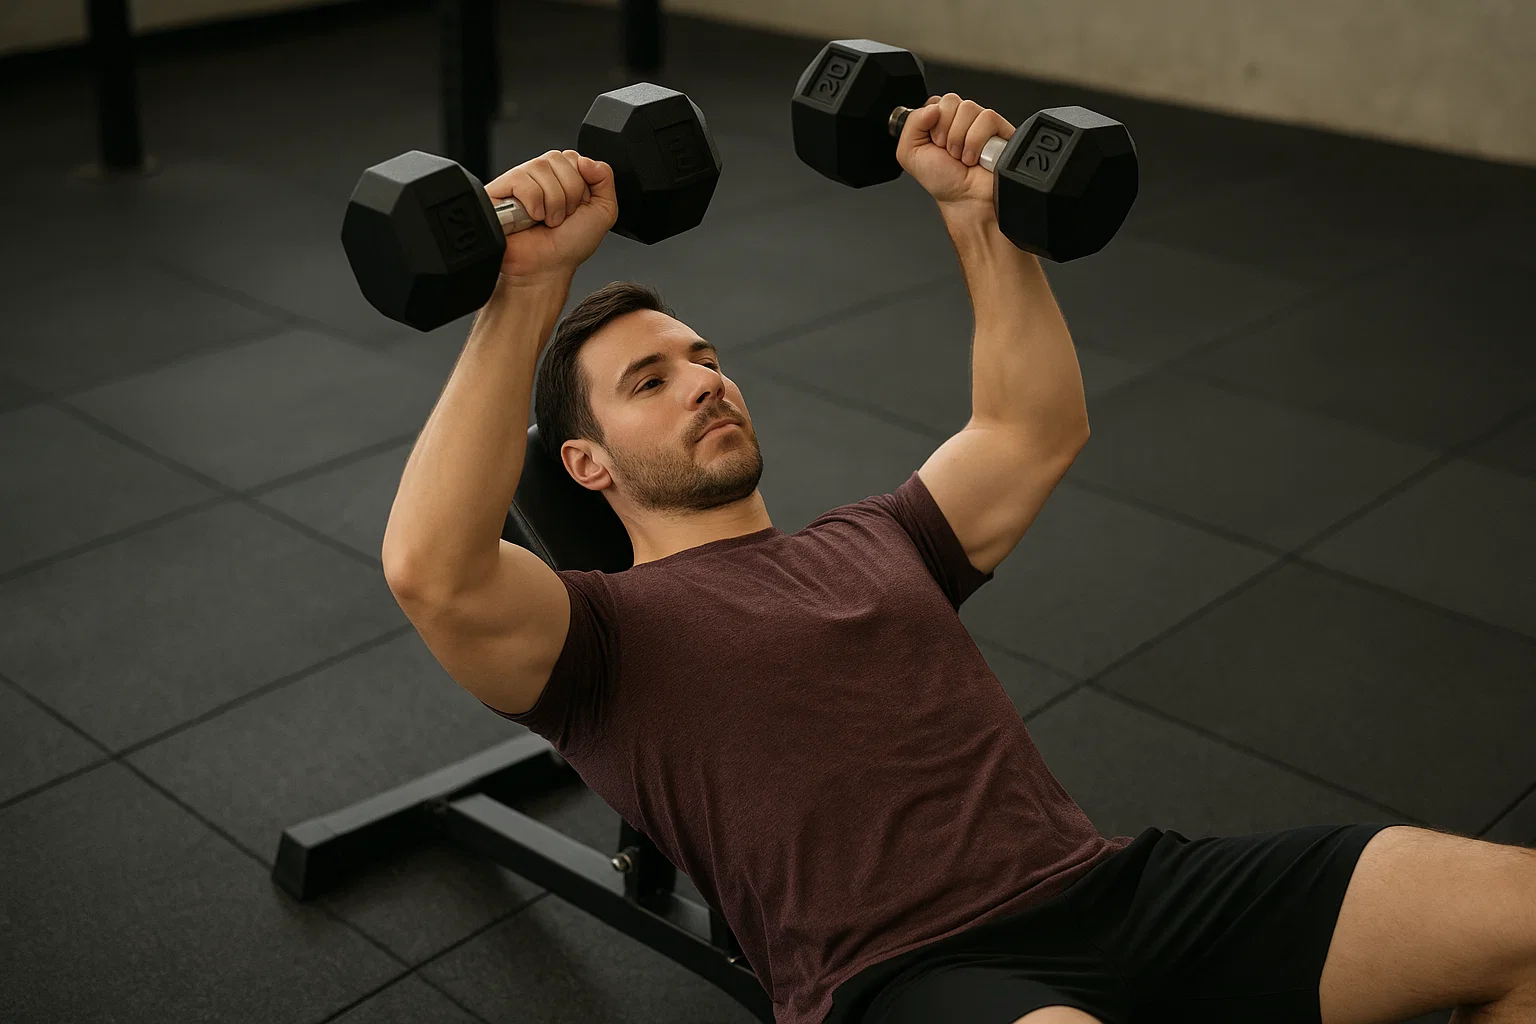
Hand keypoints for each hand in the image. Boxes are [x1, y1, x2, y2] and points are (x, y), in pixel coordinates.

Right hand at [485, 150, 618, 281]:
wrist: (547, 268)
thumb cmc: (569, 244)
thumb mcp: (603, 211)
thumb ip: (605, 178)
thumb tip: (586, 159)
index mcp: (562, 175)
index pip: (575, 158)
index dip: (580, 186)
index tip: (576, 208)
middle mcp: (540, 174)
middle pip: (559, 158)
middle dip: (569, 194)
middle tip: (560, 217)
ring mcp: (519, 180)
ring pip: (542, 168)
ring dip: (552, 203)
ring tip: (545, 220)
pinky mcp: (499, 189)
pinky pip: (522, 180)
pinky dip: (533, 204)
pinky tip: (529, 218)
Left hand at [896, 94, 1014, 216]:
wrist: (966, 200)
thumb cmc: (942, 180)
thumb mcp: (910, 153)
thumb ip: (912, 123)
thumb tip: (933, 107)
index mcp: (939, 121)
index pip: (935, 101)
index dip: (931, 122)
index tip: (934, 143)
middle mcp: (960, 119)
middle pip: (950, 101)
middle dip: (944, 132)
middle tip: (948, 153)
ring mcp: (980, 122)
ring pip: (968, 108)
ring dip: (960, 139)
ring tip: (963, 157)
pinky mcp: (1000, 128)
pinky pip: (986, 118)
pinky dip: (976, 141)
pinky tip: (976, 157)